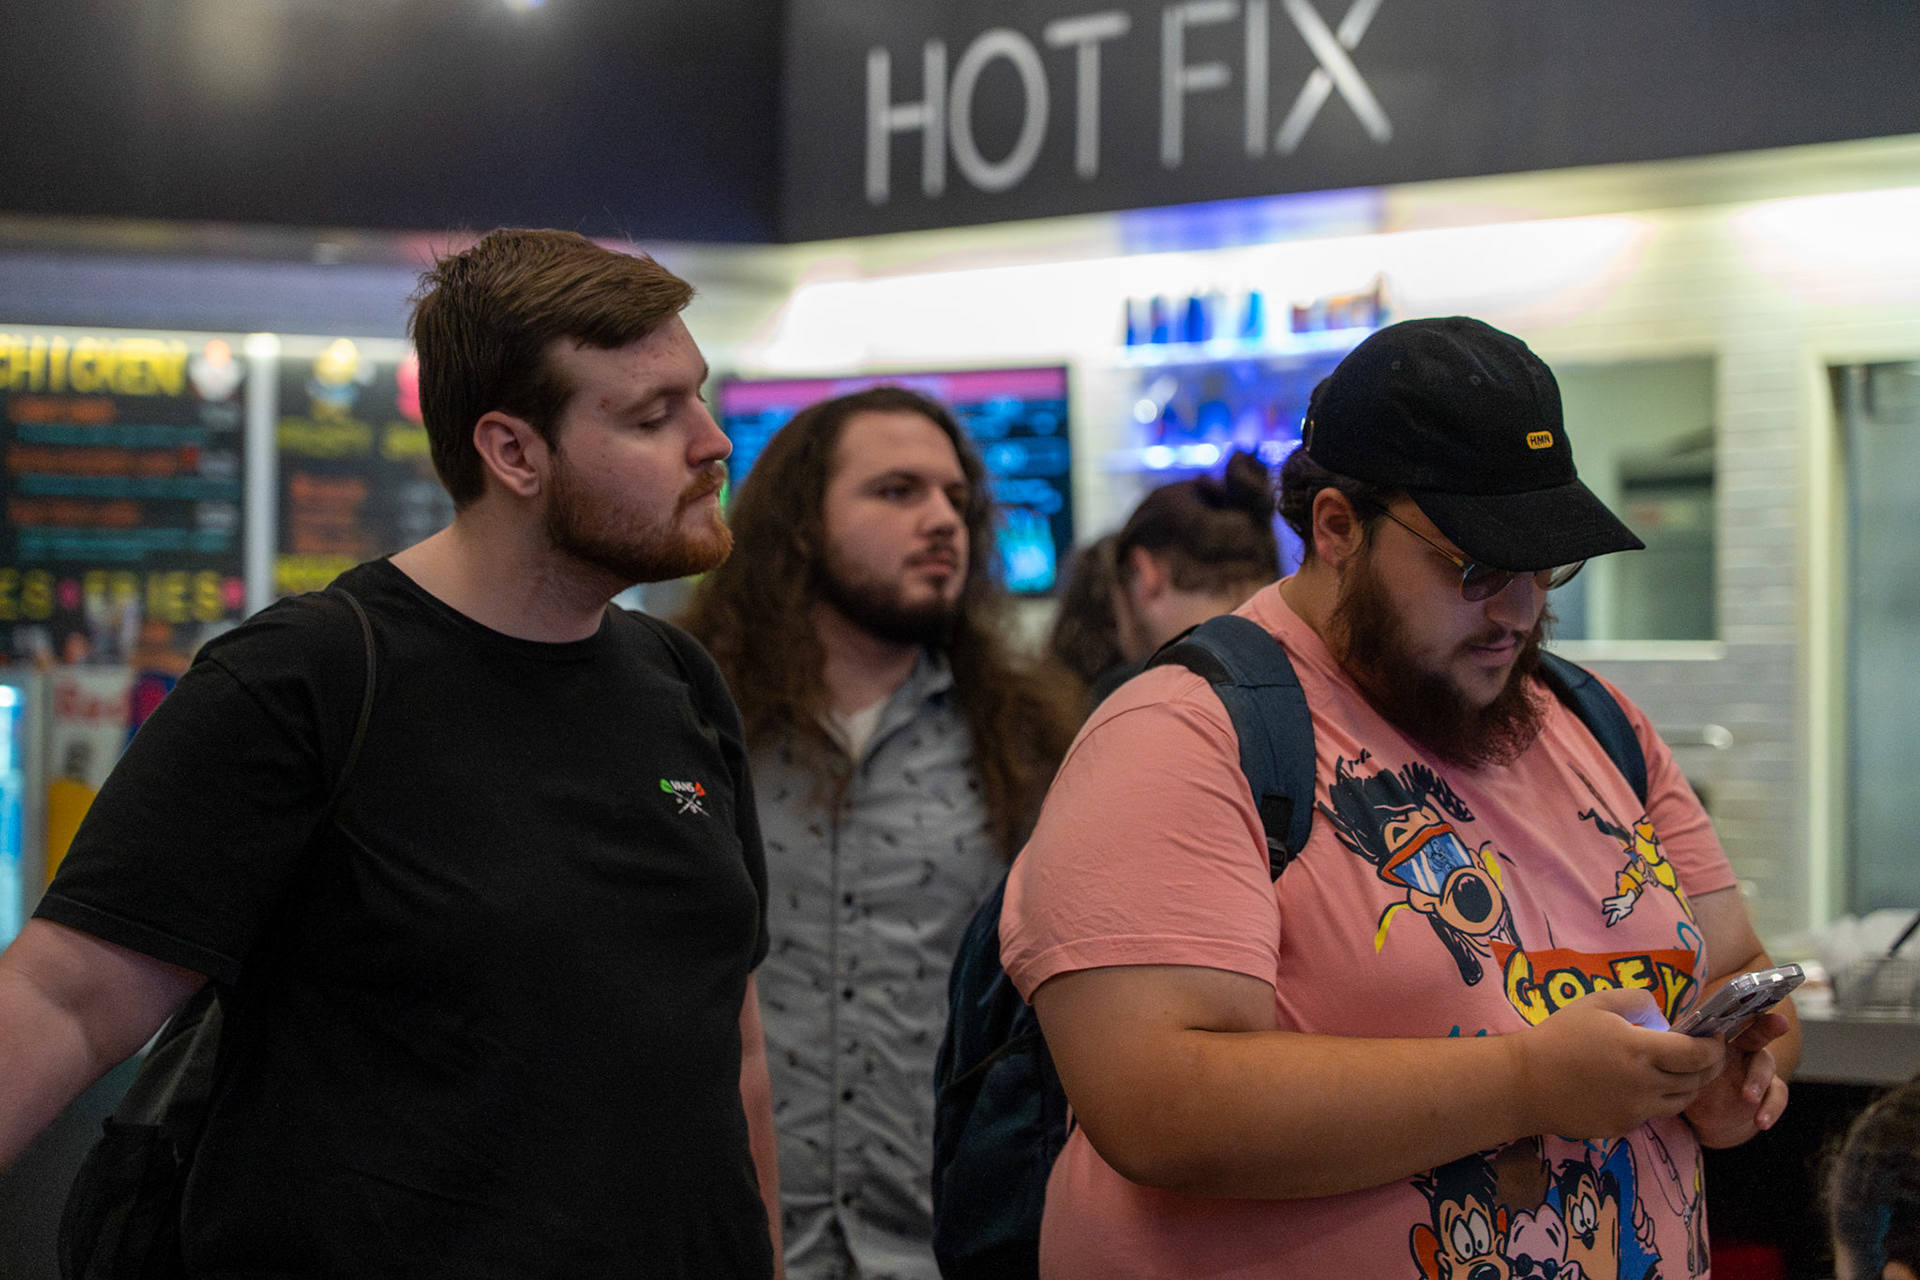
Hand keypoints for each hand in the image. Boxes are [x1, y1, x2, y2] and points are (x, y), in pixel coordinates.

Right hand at [1513, 988, 1726, 1141]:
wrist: (1524, 1082)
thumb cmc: (1558, 1037)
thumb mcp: (1595, 1003)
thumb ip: (1636, 1000)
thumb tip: (1662, 1014)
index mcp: (1640, 1050)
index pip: (1697, 1053)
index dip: (1714, 1046)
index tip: (1715, 1038)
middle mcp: (1645, 1085)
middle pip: (1696, 1080)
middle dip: (1710, 1066)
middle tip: (1709, 1054)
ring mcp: (1635, 1111)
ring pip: (1681, 1101)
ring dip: (1690, 1085)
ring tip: (1682, 1071)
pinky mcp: (1623, 1127)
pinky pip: (1653, 1114)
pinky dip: (1658, 1100)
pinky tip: (1642, 1086)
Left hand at [1682, 1010, 1790, 1147]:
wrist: (1701, 1118)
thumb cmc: (1691, 1081)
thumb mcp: (1681, 1066)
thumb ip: (1678, 1051)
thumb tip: (1659, 1037)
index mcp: (1720, 1038)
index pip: (1730, 1017)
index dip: (1741, 1005)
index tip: (1747, 997)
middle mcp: (1743, 1049)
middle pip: (1758, 1032)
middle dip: (1769, 1025)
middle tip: (1779, 1022)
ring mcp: (1757, 1070)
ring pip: (1766, 1066)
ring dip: (1758, 1080)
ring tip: (1747, 1096)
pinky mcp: (1766, 1093)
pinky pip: (1777, 1095)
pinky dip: (1771, 1108)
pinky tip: (1761, 1121)